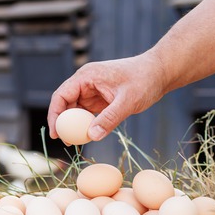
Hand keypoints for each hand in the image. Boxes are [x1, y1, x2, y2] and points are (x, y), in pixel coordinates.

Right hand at [47, 53, 167, 141]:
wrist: (159, 73)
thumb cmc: (144, 80)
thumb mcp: (128, 101)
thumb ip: (110, 118)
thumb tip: (92, 136)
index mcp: (87, 76)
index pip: (61, 95)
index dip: (55, 114)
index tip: (56, 133)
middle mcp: (86, 82)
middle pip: (65, 103)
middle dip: (63, 123)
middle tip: (66, 142)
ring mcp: (92, 90)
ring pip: (76, 110)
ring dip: (74, 125)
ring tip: (77, 141)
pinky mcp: (100, 99)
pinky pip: (87, 113)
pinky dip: (86, 124)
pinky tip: (88, 136)